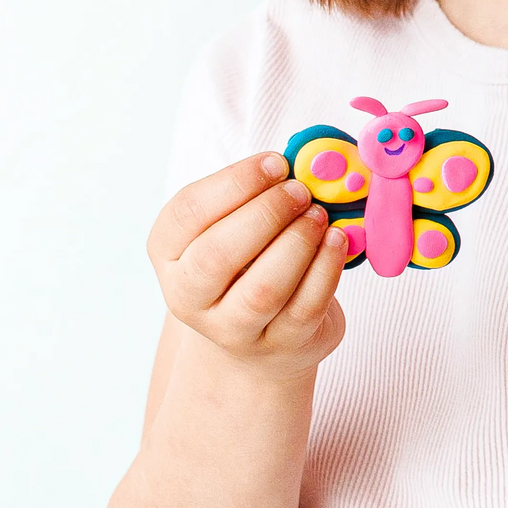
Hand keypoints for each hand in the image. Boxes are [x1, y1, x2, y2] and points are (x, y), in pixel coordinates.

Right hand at [147, 154, 350, 379]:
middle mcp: (188, 296)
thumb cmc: (248, 260)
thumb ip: (252, 195)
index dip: (235, 183)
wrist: (259, 333)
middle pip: (217, 255)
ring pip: (262, 290)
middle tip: (301, 191)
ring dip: (298, 243)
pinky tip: (338, 242)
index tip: (276, 163)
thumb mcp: (232, 225)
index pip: (188, 213)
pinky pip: (304, 308)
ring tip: (320, 216)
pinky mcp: (277, 345)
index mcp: (169, 253)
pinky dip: (326, 269)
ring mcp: (231, 329)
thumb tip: (301, 162)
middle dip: (266, 214)